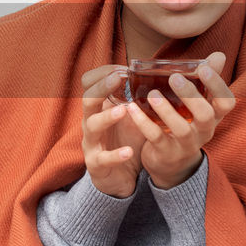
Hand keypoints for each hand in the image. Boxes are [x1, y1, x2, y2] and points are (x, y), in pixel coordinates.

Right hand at [80, 63, 145, 197]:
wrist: (119, 177)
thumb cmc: (126, 140)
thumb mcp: (132, 116)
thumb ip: (137, 98)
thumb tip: (158, 75)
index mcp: (99, 108)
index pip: (90, 84)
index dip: (102, 74)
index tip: (122, 68)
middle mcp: (91, 122)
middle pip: (87, 100)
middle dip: (100, 87)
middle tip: (116, 78)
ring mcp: (92, 143)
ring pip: (91, 126)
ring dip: (106, 117)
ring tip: (123, 110)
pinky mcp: (96, 164)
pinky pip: (102, 158)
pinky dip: (115, 155)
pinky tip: (128, 151)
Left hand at [126, 51, 235, 188]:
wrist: (171, 162)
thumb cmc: (184, 123)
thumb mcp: (196, 104)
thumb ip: (204, 80)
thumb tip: (219, 55)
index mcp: (213, 116)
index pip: (226, 102)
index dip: (218, 85)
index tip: (203, 68)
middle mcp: (204, 131)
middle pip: (205, 115)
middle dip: (191, 96)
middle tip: (175, 78)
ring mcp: (186, 144)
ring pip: (182, 129)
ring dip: (167, 111)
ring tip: (153, 95)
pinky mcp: (167, 153)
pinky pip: (157, 138)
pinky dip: (144, 123)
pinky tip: (132, 108)